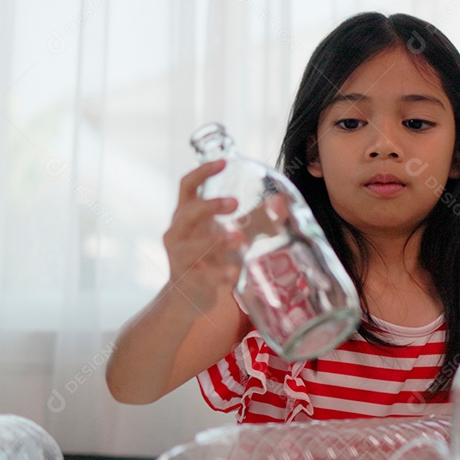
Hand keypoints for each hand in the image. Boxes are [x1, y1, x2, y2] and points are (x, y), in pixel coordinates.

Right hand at [162, 160, 242, 311]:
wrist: (187, 296)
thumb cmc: (209, 256)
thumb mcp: (226, 232)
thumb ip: (253, 217)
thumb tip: (282, 200)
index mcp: (186, 216)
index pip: (187, 186)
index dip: (202, 172)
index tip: (224, 163)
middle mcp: (177, 233)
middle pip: (187, 212)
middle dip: (210, 206)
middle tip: (234, 203)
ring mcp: (179, 258)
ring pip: (191, 247)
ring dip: (215, 240)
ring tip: (238, 237)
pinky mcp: (188, 280)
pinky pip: (203, 276)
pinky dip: (219, 274)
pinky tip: (235, 273)